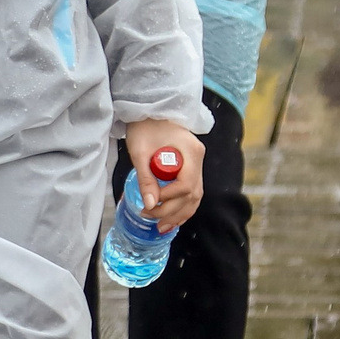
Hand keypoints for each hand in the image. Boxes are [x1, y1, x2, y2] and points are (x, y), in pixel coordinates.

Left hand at [123, 118, 205, 234]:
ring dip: (179, 214)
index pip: (185, 185)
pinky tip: (171, 218)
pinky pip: (191, 192)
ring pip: (195, 196)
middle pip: (193, 194)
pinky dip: (182, 207)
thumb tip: (150, 205)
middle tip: (150, 217)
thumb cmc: (144, 127)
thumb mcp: (140, 152)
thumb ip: (146, 179)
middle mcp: (198, 158)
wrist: (149, 111)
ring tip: (162, 227)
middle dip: (172, 211)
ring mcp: (196, 163)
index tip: (150, 200)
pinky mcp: (190, 167)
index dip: (168, 197)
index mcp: (191, 151)